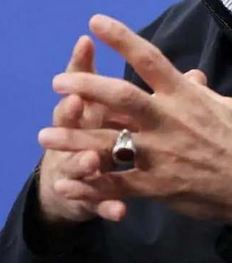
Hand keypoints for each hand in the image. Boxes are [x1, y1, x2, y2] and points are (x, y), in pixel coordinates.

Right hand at [37, 36, 125, 223]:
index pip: (82, 86)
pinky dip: (108, 205)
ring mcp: (81, 167)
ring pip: (80, 162)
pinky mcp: (91, 196)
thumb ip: (117, 80)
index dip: (81, 71)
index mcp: (88, 111)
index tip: (84, 49)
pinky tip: (119, 212)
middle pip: (70, 123)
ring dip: (84, 160)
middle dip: (71, 113)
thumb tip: (129, 51)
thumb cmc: (97, 129)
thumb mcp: (106, 105)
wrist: (75, 181)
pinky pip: (101, 201)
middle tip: (75, 103)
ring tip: (91, 160)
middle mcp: (78, 136)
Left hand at [38, 15, 231, 223]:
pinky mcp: (156, 186)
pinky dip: (89, 186)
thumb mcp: (227, 107)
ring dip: (74, 139)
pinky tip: (67, 182)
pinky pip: (116, 186)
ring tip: (44, 135)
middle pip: (121, 98)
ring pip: (109, 143)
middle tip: (58, 82)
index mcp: (186, 97)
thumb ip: (201, 92)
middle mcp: (169, 121)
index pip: (149, 60)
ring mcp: (160, 155)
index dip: (121, 39)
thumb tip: (190, 76)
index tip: (96, 21)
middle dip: (87, 87)